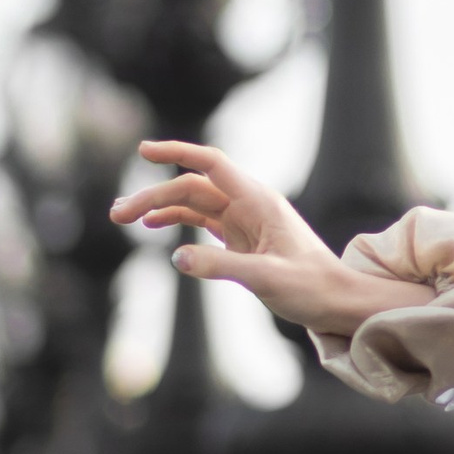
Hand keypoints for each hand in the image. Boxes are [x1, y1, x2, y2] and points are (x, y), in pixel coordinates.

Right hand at [109, 141, 374, 338]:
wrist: (337, 302)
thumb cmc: (311, 287)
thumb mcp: (266, 279)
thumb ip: (221, 266)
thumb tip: (176, 258)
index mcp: (258, 201)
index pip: (212, 164)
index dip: (178, 152)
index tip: (144, 151)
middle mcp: (249, 203)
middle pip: (192, 186)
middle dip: (153, 194)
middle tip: (116, 214)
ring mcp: (244, 219)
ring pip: (193, 203)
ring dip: (159, 207)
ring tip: (123, 217)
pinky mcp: (241, 238)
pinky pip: (202, 220)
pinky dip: (176, 220)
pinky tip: (153, 225)